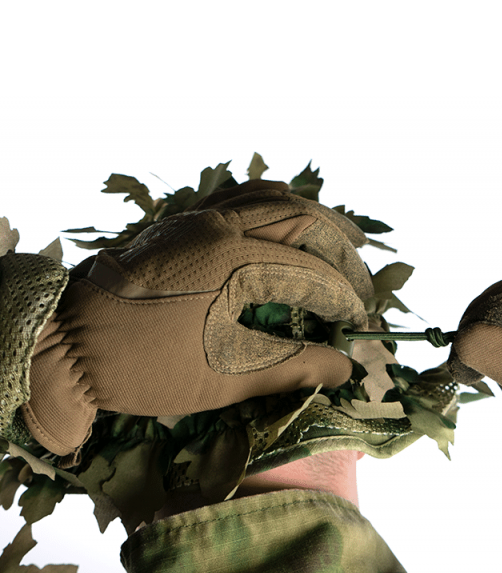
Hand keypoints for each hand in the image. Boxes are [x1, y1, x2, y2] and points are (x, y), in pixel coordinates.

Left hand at [22, 181, 372, 455]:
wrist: (65, 348)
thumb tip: (345, 369)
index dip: (344, 299)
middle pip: (303, 219)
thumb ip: (292, 368)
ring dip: (314, 217)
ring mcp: (196, 217)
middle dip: (342, 250)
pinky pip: (238, 196)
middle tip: (364, 283)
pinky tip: (285, 216)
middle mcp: (220, 226)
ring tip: (347, 236)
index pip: (312, 272)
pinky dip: (273, 202)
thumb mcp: (225, 377)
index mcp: (235, 263)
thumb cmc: (145, 367)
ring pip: (272, 197)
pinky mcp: (180, 222)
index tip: (359, 325)